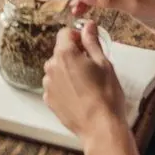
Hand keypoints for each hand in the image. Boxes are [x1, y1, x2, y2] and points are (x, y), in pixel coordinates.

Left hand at [43, 21, 126, 141]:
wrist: (101, 128)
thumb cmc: (106, 96)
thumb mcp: (104, 63)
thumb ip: (92, 41)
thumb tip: (88, 25)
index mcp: (65, 54)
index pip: (65, 33)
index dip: (77, 37)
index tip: (88, 46)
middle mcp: (52, 67)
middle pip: (61, 51)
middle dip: (74, 55)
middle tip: (92, 67)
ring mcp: (48, 85)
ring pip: (57, 69)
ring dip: (68, 71)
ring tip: (87, 85)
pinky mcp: (49, 100)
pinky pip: (55, 85)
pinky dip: (64, 87)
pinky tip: (80, 96)